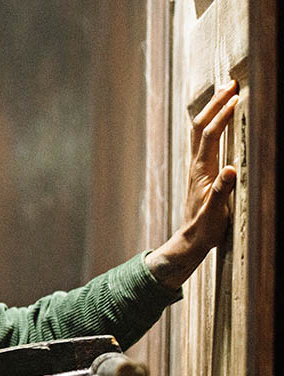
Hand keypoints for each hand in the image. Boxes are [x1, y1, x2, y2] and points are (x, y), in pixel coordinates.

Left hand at [146, 81, 238, 288]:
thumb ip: (223, 191)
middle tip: (230, 83)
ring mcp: (198, 167)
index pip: (210, 135)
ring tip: (225, 92)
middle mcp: (197, 165)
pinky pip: (205, 141)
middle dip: (215, 103)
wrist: (191, 239)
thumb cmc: (205, 228)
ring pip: (201, 132)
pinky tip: (220, 119)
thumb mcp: (216, 212)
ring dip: (212, 110)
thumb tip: (232, 169)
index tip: (236, 96)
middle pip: (201, 126)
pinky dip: (213, 124)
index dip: (222, 115)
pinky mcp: (202, 172)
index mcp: (201, 170)